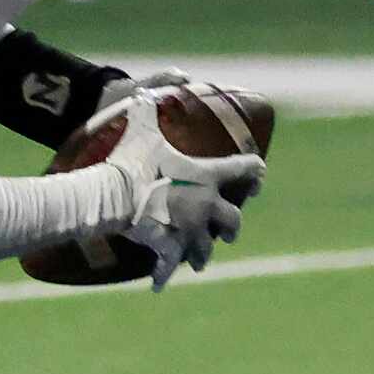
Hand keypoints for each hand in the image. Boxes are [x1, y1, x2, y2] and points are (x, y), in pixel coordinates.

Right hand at [104, 95, 264, 291]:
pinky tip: (159, 285)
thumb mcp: (142, 128)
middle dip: (232, 226)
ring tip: (199, 262)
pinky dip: (162, 275)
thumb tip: (152, 88)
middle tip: (230, 232)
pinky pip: (168, 266)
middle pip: (233, 220)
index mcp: (207, 176)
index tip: (260, 176)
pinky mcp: (169, 248)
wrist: (113, 195)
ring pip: (206, 248)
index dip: (254, 171)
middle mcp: (206, 205)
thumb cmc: (131, 160)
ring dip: (203, 254)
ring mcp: (189, 229)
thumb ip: (149, 106)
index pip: (243, 169)